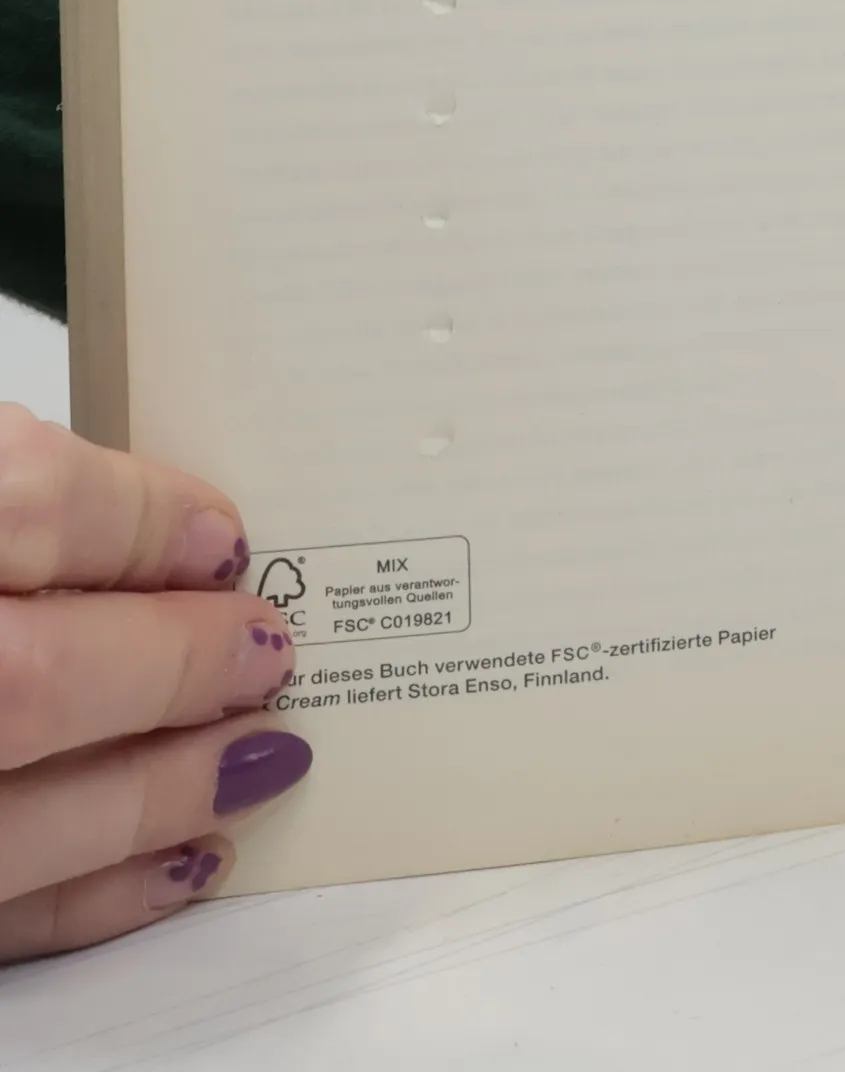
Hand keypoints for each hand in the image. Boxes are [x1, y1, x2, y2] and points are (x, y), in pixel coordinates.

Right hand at [0, 405, 312, 959]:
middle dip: (170, 664)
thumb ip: (4, 501)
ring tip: (258, 755)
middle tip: (263, 648)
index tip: (219, 537)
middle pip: (26, 680)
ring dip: (157, 793)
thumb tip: (157, 537)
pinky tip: (177, 858)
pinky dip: (88, 898)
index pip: (23, 506)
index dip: (143, 520)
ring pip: (6, 826)